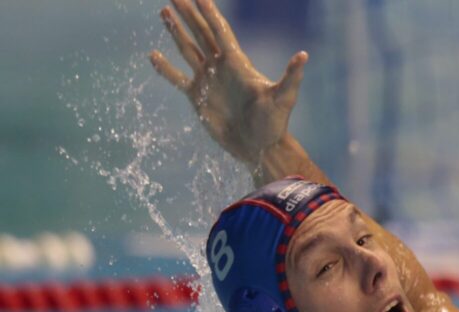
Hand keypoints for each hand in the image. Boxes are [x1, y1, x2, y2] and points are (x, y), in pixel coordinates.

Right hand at [150, 0, 306, 166]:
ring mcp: (208, 81)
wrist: (259, 148)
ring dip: (176, 31)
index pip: (221, 31)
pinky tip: (153, 55)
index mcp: (238, 63)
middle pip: (202, 33)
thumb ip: (291, 76)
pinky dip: (165, 68)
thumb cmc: (274, 123)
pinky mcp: (198, 97)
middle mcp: (221, 67)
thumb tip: (304, 56)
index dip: (210, 13)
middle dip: (189, 14)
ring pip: (188, 49)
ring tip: (164, 11)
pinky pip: (177, 78)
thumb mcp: (283, 98)